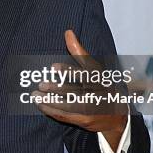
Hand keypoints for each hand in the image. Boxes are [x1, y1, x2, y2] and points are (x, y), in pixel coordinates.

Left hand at [32, 30, 125, 150]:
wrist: (117, 117)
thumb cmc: (101, 86)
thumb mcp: (95, 68)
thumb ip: (80, 52)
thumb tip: (67, 32)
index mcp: (101, 78)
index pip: (86, 73)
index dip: (70, 70)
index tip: (54, 66)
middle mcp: (98, 94)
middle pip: (76, 90)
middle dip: (57, 88)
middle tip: (41, 85)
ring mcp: (93, 109)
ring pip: (69, 105)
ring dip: (51, 101)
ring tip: (36, 95)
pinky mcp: (85, 120)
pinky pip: (66, 116)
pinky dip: (52, 111)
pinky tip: (41, 105)